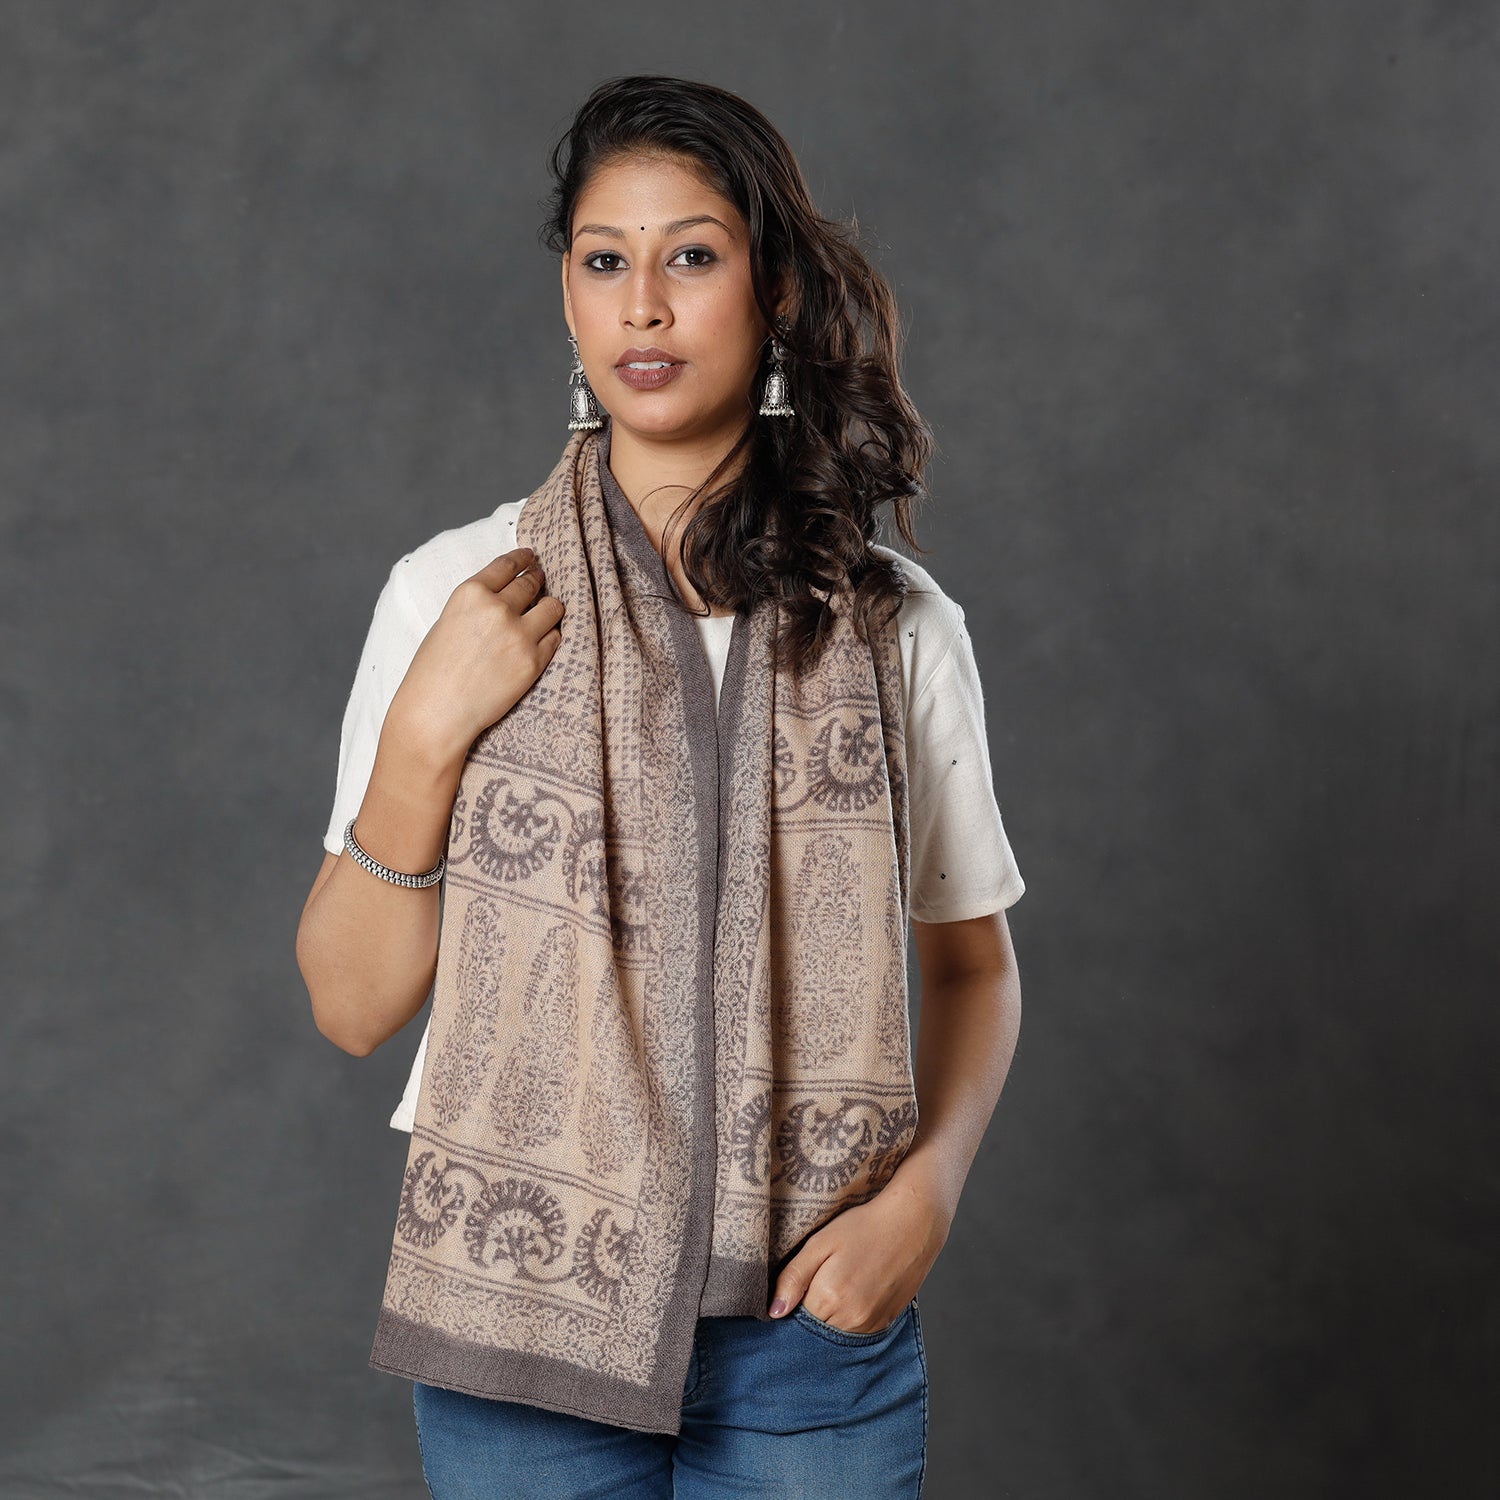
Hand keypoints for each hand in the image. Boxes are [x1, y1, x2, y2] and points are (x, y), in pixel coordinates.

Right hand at [389, 546, 564, 767]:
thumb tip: (506, 597)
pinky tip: (542, 640)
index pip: (507, 565)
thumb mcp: (447, 623)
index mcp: (470, 593)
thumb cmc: (433, 672)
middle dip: (538, 580)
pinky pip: (555, 638)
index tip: (531, 556)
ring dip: (550, 608)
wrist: (436, 713)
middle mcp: (497, 609)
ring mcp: (519, 635)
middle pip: (532, 583)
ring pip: (553, 607)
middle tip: (540, 581)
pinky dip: (550, 637)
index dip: (523, 558)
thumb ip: (477, 606)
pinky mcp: (533, 661)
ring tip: (546, 612)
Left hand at [767, 1176, 949, 1331]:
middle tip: (818, 1280)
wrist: (913, 1224)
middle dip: (809, 1312)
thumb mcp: (821, 1242)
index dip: (791, 1302)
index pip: (794, 1318)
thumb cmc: (864, 1227)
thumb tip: (774, 1312)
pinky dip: (849, 1318)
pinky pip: (856, 1331)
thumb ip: (794, 1277)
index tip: (796, 1286)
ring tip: (838, 1282)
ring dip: (829, 1317)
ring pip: (835, 1333)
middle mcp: (850, 1319)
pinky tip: (853, 1291)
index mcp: (829, 1298)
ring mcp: (870, 1324)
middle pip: (815, 1329)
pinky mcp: (885, 1323)